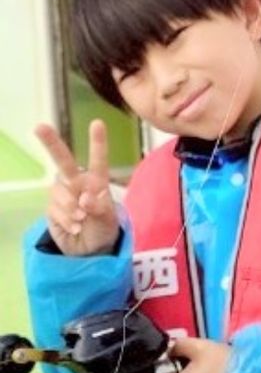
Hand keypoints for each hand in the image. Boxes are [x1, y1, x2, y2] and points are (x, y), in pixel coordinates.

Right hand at [34, 120, 119, 256]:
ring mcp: (63, 195)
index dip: (97, 142)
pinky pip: (54, 210)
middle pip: (62, 161)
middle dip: (51, 143)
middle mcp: (77, 183)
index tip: (97, 123)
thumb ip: (99, 207)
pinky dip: (66, 220)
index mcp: (96, 181)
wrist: (90, 250)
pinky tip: (75, 227)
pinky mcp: (51, 209)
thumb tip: (85, 197)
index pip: (97, 160)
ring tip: (82, 220)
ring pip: (58, 192)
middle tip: (39, 127)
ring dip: (70, 207)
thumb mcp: (109, 219)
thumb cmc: (103, 228)